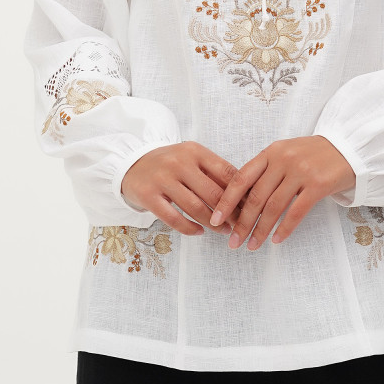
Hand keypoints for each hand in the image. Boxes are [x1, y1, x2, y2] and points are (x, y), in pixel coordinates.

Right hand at [120, 141, 243, 236]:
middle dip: (231, 213)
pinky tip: (199, 232)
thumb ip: (214, 172)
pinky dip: (189, 228)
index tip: (251, 208)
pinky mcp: (148, 196)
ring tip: (224, 231)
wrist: (131, 163)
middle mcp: (179, 163)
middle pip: (213, 193)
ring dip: (213, 223)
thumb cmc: (170, 164)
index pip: (226, 173)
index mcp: (195, 151)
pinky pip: (174, 218)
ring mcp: (162, 179)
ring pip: (195, 207)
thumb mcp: (192, 158)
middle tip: (241, 225)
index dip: (242, 193)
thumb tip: (245, 194)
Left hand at [208, 136, 355, 250]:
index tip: (216, 219)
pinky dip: (284, 228)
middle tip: (233, 242)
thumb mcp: (285, 153)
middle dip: (242, 223)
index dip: (227, 200)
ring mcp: (301, 171)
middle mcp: (283, 160)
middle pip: (255, 197)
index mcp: (270, 152)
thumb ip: (265, 170)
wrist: (347, 148)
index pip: (241, 178)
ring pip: (273, 207)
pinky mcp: (318, 184)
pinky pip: (296, 212)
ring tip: (252, 246)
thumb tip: (241, 199)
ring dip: (260, 230)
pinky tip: (276, 240)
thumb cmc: (312, 154)